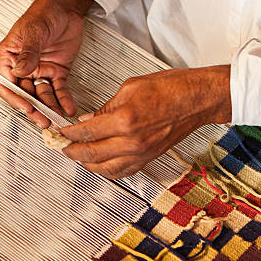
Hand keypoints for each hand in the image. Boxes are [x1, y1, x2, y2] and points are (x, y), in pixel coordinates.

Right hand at [0, 0, 91, 127]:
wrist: (67, 6)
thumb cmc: (44, 12)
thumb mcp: (34, 31)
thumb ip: (28, 53)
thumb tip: (20, 72)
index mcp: (9, 57)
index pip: (6, 84)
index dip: (15, 99)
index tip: (26, 108)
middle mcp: (22, 67)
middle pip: (25, 95)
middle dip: (35, 109)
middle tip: (43, 121)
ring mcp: (39, 71)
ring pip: (42, 96)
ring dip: (49, 108)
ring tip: (57, 119)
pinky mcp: (55, 72)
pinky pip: (58, 90)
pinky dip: (63, 100)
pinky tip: (68, 109)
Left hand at [61, 66, 232, 178]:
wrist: (197, 99)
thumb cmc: (171, 88)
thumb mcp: (130, 88)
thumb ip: (105, 108)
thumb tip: (88, 119)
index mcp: (125, 120)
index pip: (87, 132)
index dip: (69, 133)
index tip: (62, 131)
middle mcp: (132, 141)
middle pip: (91, 155)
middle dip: (72, 152)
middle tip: (62, 147)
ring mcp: (141, 153)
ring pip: (105, 169)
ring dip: (87, 164)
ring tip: (77, 157)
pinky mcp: (148, 158)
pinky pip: (122, 172)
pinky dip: (106, 171)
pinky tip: (99, 165)